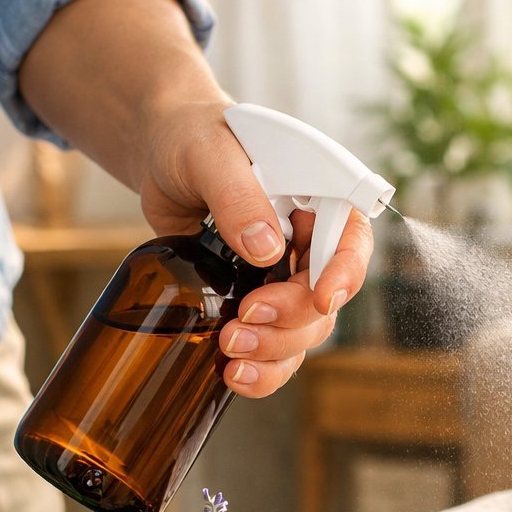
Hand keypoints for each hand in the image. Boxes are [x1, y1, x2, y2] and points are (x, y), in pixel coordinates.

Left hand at [138, 100, 373, 397]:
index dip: (345, 274)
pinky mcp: (256, 298)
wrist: (160, 152)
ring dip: (274, 352)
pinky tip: (232, 375)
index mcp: (319, 197)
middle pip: (326, 299)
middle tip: (243, 322)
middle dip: (290, 321)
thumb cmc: (190, 135)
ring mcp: (285, 275)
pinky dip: (260, 369)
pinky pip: (274, 346)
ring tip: (230, 353)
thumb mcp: (207, 152)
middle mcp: (311, 242)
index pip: (351, 240)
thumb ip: (236, 194)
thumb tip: (265, 249)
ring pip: (304, 332)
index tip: (322, 299)